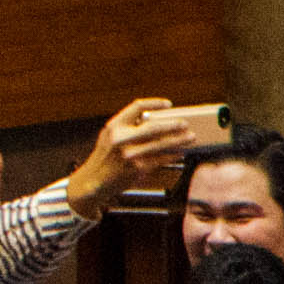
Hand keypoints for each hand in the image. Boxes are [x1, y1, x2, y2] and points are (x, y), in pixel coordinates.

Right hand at [68, 97, 192, 216]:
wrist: (93, 179)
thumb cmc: (105, 157)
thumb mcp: (110, 136)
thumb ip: (128, 128)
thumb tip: (156, 123)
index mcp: (114, 125)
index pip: (136, 106)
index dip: (154, 103)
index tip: (168, 104)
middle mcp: (121, 137)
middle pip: (153, 126)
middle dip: (172, 125)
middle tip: (185, 124)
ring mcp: (130, 153)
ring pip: (160, 143)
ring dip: (178, 140)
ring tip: (191, 137)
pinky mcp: (137, 167)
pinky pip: (161, 159)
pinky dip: (172, 155)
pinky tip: (180, 153)